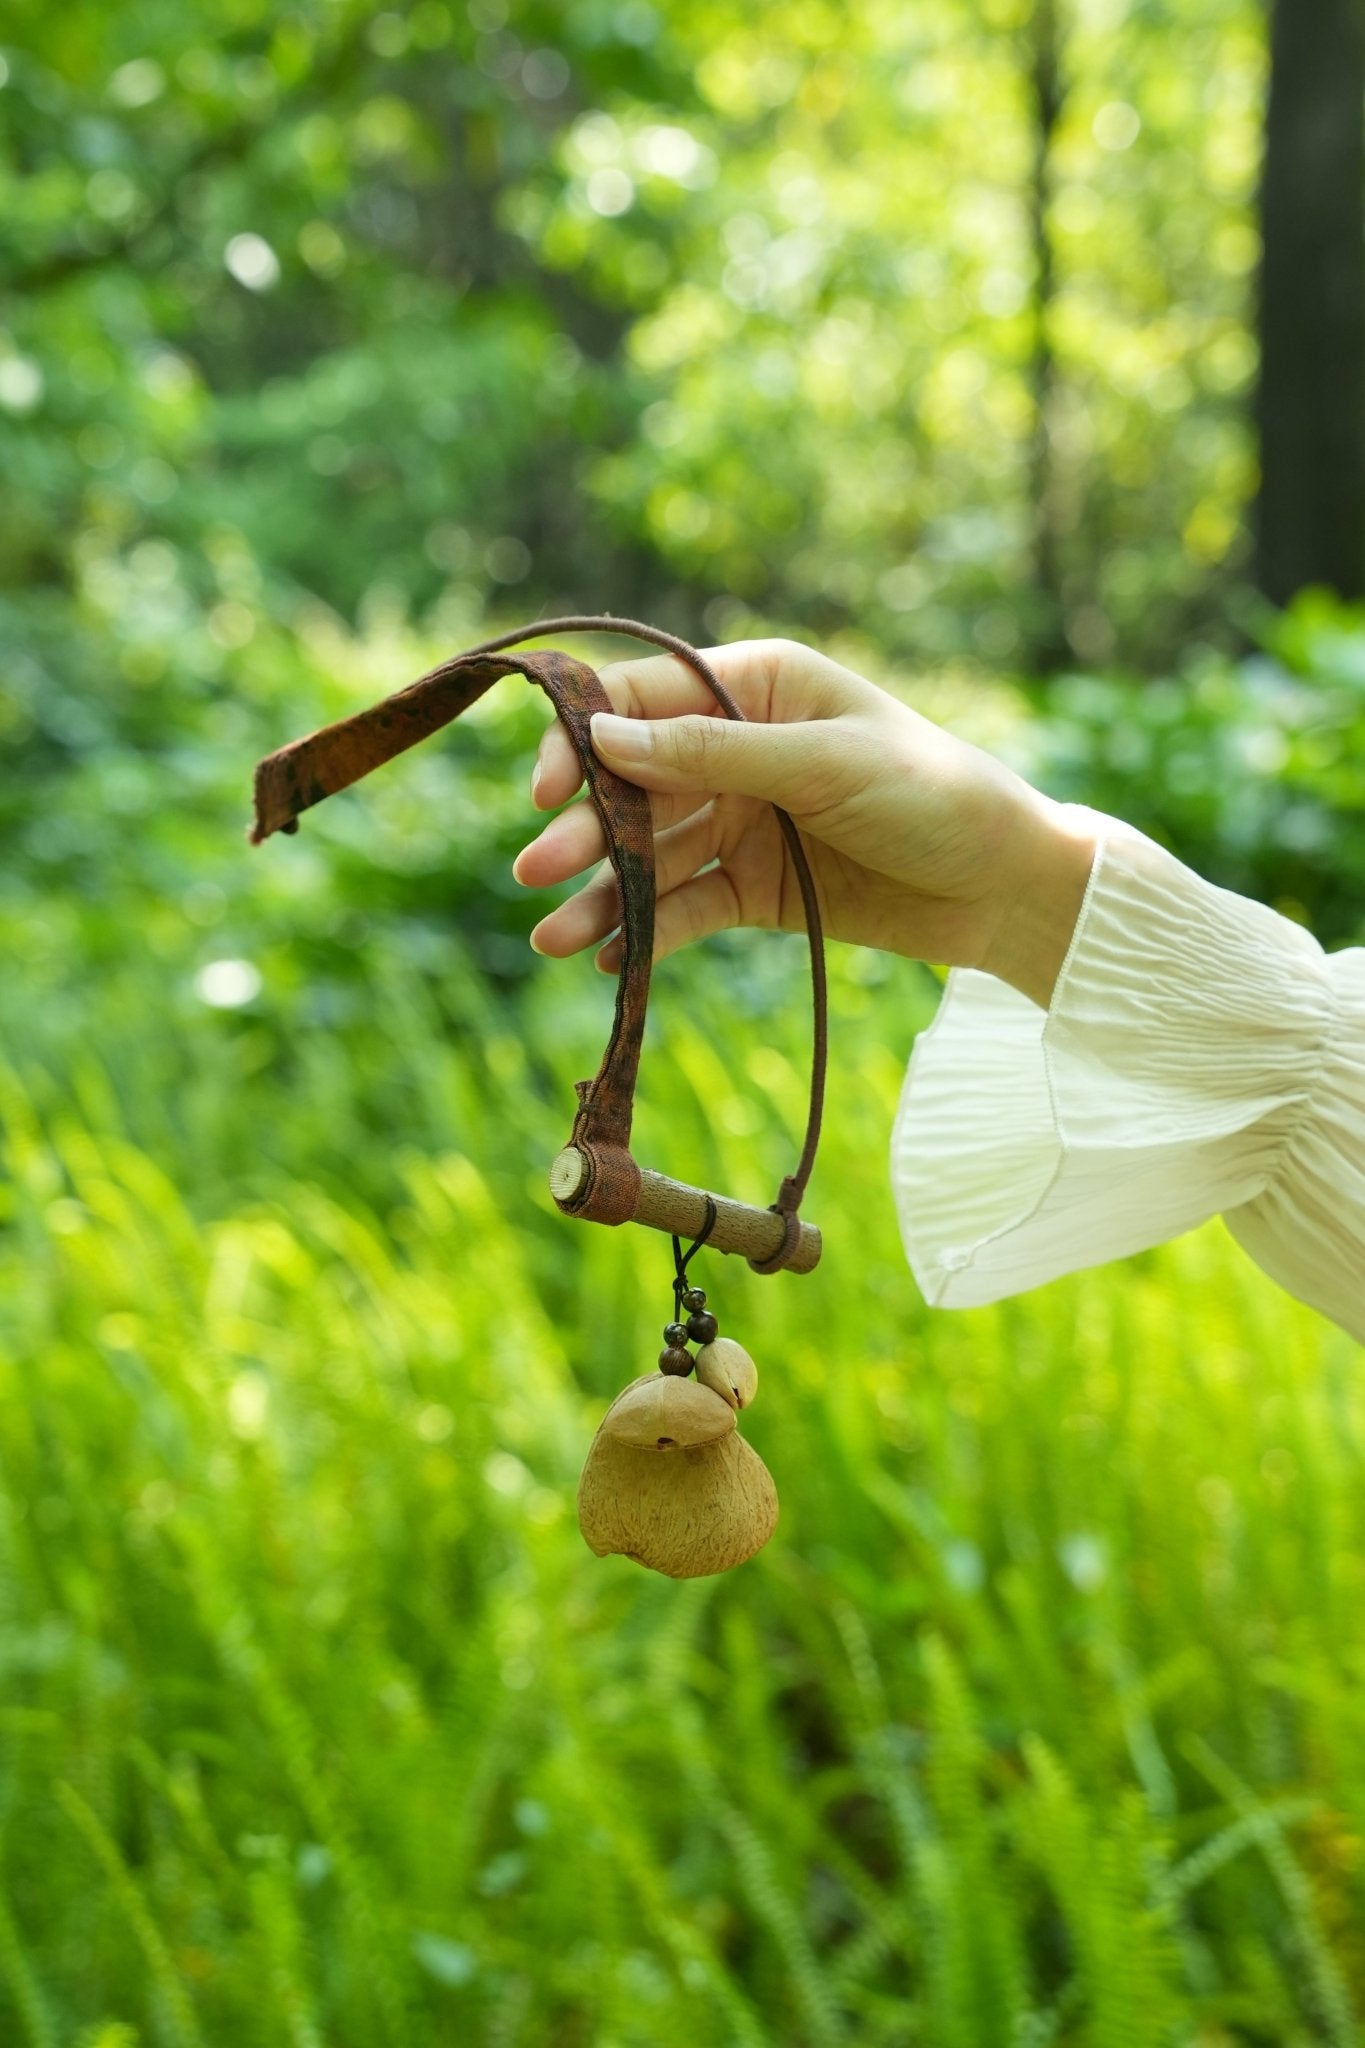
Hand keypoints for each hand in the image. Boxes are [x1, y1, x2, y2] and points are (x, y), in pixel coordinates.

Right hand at [512, 638, 1096, 1008]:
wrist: (1007, 888)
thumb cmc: (934, 795)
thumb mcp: (824, 764)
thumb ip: (712, 755)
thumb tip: (602, 737)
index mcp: (754, 687)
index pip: (642, 701)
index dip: (583, 740)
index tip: (545, 791)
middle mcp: (737, 748)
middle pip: (633, 785)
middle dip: (583, 829)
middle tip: (535, 874)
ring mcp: (742, 821)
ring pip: (650, 855)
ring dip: (601, 893)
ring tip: (553, 939)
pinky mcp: (755, 888)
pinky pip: (685, 908)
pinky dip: (647, 932)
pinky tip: (609, 960)